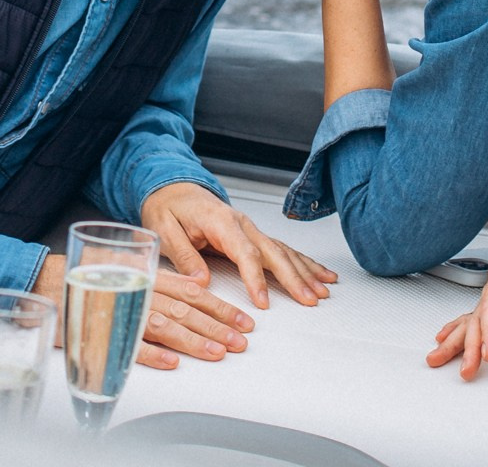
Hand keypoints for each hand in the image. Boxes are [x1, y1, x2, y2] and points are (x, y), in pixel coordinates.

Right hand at [32, 250, 265, 370]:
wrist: (47, 283)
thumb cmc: (89, 277)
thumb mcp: (131, 270)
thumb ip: (161, 280)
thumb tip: (197, 288)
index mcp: (148, 276)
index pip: (192, 292)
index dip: (220, 306)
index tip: (243, 320)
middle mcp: (138, 292)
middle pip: (184, 310)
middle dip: (216, 326)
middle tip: (240, 340)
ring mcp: (120, 313)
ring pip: (163, 327)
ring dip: (192, 341)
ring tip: (216, 353)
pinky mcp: (101, 334)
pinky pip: (129, 347)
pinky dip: (151, 354)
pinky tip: (171, 362)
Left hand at [142, 181, 336, 313]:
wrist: (172, 186)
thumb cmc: (168, 206)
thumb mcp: (163, 228)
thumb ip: (182, 254)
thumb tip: (201, 281)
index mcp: (221, 221)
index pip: (244, 252)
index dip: (256, 278)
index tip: (263, 302)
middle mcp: (242, 224)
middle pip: (273, 252)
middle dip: (294, 277)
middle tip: (310, 300)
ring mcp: (250, 228)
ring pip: (283, 251)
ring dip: (305, 271)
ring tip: (323, 291)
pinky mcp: (252, 235)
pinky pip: (281, 249)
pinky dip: (303, 263)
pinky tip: (319, 274)